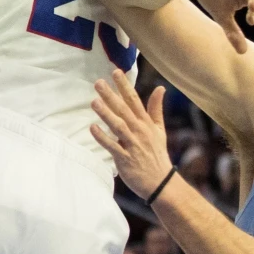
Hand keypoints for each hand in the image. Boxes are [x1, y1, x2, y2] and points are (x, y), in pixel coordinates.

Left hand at [89, 70, 173, 200]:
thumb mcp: (159, 129)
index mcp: (146, 123)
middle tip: (98, 82)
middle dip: (111, 95)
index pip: (134, 100)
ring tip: (94, 101)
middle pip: (123, 110)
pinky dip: (103, 137)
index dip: (124, 86)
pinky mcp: (124, 158)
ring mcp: (132, 144)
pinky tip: (93, 128)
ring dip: (106, 113)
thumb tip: (160, 88)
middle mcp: (139, 131)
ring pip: (117, 125)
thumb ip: (156, 108)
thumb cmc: (157, 154)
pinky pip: (112, 146)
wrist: (160, 181)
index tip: (115, 72)